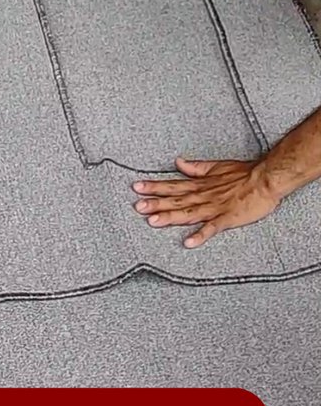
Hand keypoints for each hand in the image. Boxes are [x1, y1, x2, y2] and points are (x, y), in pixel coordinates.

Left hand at [132, 157, 281, 247]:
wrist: (267, 179)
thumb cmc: (244, 174)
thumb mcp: (217, 167)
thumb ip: (196, 167)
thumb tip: (178, 163)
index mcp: (201, 185)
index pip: (173, 185)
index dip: (155, 187)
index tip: (137, 188)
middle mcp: (204, 196)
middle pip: (176, 199)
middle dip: (156, 203)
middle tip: (137, 206)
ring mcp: (215, 207)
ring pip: (189, 212)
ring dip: (171, 217)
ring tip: (153, 222)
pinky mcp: (227, 218)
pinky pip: (212, 228)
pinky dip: (201, 235)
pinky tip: (188, 242)